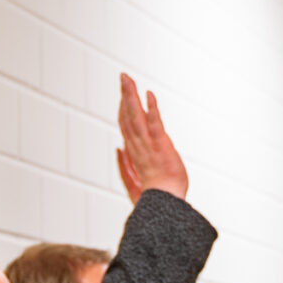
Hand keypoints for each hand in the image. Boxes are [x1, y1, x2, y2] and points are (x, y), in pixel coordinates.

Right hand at [114, 73, 187, 201]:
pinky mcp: (161, 145)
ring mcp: (148, 145)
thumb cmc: (155, 197)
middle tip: (123, 77)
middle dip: (125, 95)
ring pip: (136, 116)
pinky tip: (148, 94)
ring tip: (128, 79)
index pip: (126, 126)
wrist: (165, 205)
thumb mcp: (134, 182)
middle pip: (127, 116)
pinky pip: (155, 123)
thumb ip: (124, 165)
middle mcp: (138, 146)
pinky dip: (151, 108)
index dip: (123, 109)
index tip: (123, 95)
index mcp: (133, 154)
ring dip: (131, 96)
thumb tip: (117, 148)